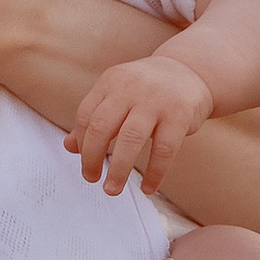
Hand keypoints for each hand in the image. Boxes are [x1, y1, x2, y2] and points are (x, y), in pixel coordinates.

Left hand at [67, 48, 212, 198]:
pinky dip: (154, 173)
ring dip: (119, 169)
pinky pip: (164, 150)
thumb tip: (69, 147)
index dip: (81, 143)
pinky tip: (148, 187)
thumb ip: (94, 117)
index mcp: (111, 82)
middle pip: (102, 126)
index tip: (85, 164)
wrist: (190, 70)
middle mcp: (131, 88)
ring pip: (130, 138)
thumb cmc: (149, 89)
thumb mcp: (118, 94)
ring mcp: (156, 101)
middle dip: (92, 158)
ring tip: (112, 188)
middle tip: (92, 178)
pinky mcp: (179, 115)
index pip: (86, 115)